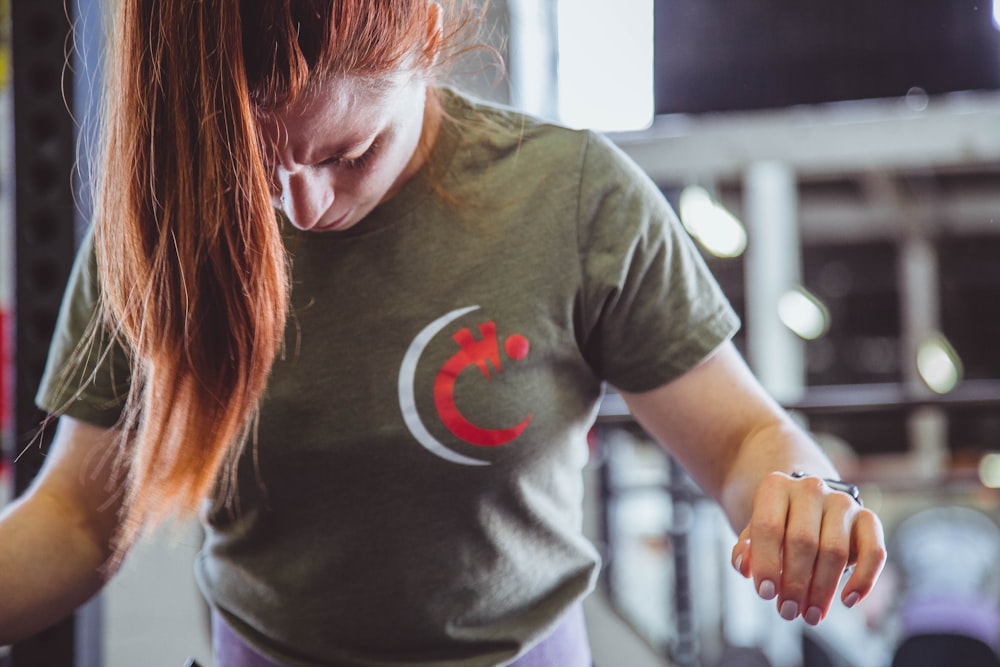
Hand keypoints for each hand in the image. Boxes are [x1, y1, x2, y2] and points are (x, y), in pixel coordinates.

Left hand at [730, 471, 885, 625]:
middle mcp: (811, 488)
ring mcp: (842, 502)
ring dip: (822, 589)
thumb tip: (744, 567)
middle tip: (787, 612)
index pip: (769, 526)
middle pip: (803, 542)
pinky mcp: (867, 517)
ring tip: (810, 615)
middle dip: (795, 583)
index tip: (766, 594)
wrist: (804, 503)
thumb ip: (745, 549)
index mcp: (776, 486)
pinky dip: (864, 580)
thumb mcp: (753, 533)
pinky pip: (873, 551)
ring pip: (835, 551)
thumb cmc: (775, 524)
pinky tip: (848, 601)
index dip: (766, 563)